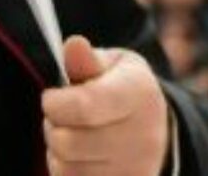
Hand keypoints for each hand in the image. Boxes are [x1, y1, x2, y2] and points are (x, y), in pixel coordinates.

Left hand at [41, 35, 169, 175]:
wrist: (156, 131)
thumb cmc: (124, 90)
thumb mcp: (113, 66)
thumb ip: (88, 60)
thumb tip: (73, 45)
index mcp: (139, 95)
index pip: (84, 106)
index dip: (55, 103)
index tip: (51, 97)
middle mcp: (142, 138)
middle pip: (67, 142)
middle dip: (53, 126)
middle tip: (63, 116)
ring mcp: (134, 170)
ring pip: (65, 168)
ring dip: (58, 152)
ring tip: (74, 135)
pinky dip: (66, 172)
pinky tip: (80, 157)